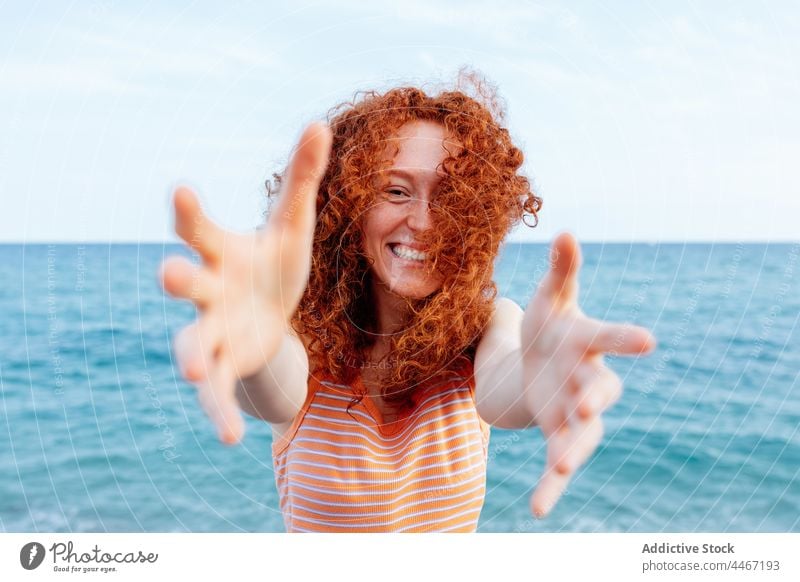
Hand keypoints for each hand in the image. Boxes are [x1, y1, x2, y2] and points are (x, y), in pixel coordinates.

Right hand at [159, 123, 331, 444]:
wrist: (271, 311)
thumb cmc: (275, 262)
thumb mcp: (294, 223)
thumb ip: (303, 178)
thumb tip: (320, 122)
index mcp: (223, 252)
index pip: (201, 229)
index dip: (190, 212)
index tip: (180, 191)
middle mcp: (209, 291)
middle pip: (188, 285)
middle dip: (179, 280)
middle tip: (168, 273)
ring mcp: (212, 331)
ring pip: (193, 344)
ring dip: (192, 356)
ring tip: (195, 372)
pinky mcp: (224, 366)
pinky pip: (216, 392)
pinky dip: (218, 412)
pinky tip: (228, 440)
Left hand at [521, 233, 655, 516]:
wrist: (537, 365)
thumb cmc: (549, 326)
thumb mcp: (550, 299)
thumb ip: (560, 271)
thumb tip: (565, 230)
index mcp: (587, 343)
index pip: (609, 339)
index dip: (626, 339)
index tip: (648, 340)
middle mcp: (589, 381)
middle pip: (600, 391)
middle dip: (594, 397)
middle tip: (586, 404)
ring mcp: (575, 413)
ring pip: (583, 434)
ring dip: (572, 449)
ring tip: (562, 465)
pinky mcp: (559, 436)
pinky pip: (557, 464)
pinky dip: (551, 487)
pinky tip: (537, 510)